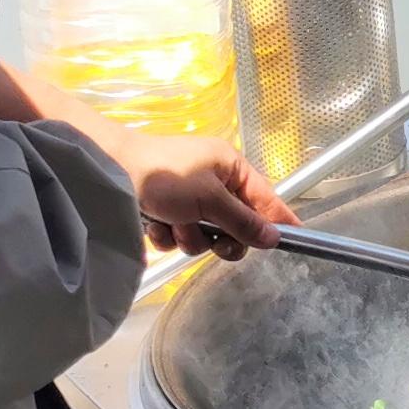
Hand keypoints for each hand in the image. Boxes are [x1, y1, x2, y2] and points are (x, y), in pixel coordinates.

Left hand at [123, 141, 295, 258]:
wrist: (111, 173)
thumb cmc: (167, 177)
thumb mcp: (210, 199)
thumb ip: (243, 221)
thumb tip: (274, 237)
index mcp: (229, 167)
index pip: (265, 198)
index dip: (279, 219)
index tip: (297, 238)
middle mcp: (212, 182)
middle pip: (234, 225)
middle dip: (219, 236)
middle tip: (213, 241)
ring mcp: (187, 199)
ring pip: (204, 236)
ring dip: (188, 236)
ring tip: (171, 222)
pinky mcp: (164, 212)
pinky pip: (178, 236)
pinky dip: (166, 234)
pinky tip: (153, 223)